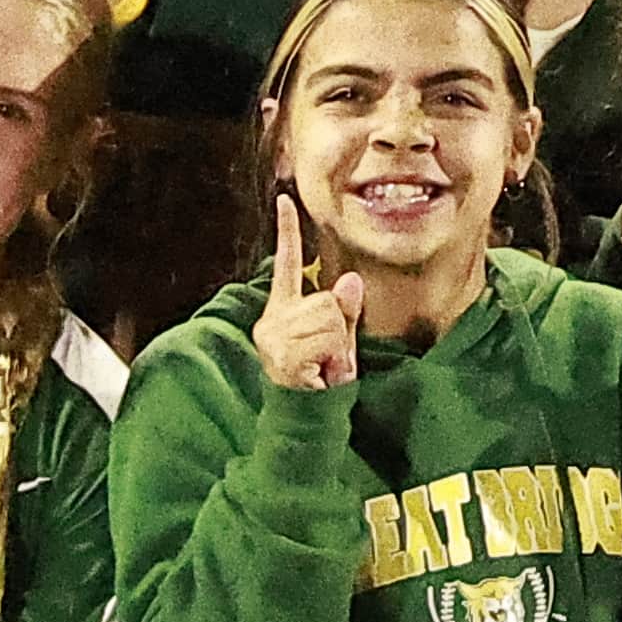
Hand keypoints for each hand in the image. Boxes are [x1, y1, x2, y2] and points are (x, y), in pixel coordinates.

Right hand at [254, 192, 362, 390]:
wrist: (305, 422)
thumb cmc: (321, 380)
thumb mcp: (340, 340)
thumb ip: (344, 311)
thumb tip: (349, 280)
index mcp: (282, 311)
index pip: (286, 264)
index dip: (286, 230)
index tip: (285, 200)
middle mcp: (272, 320)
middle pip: (326, 298)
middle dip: (338, 328)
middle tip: (326, 357)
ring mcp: (274, 337)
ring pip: (330, 317)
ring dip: (338, 345)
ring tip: (323, 366)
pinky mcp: (283, 353)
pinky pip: (329, 337)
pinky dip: (334, 357)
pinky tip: (319, 373)